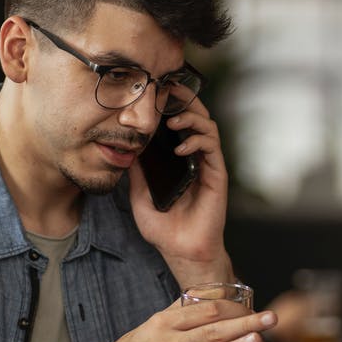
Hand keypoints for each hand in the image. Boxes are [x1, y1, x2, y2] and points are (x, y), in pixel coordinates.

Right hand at [95, 297, 277, 341]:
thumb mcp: (151, 325)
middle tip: (270, 318)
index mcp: (164, 325)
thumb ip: (179, 311)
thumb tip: (205, 294)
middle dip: (245, 324)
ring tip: (258, 339)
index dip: (233, 308)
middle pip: (213, 331)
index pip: (205, 312)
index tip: (253, 306)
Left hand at [129, 100, 230, 284]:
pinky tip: (180, 147)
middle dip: (184, 100)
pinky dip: (197, 141)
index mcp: (179, 160)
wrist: (182, 252)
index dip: (171, 104)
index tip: (156, 92)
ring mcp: (208, 165)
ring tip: (172, 120)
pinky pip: (212, 148)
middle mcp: (195, 158)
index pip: (178, 123)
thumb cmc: (164, 229)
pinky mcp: (217, 175)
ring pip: (208, 127)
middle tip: (168, 90)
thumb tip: (125, 148)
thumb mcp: (140, 196)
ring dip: (191, 117)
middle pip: (196, 117)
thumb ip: (136, 172)